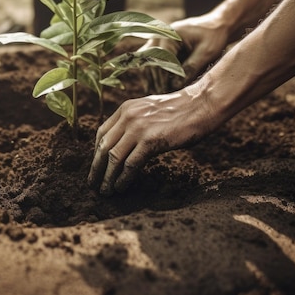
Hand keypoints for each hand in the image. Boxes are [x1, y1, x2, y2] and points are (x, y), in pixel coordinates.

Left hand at [87, 86, 213, 195]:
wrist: (201, 105)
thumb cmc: (180, 110)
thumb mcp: (149, 110)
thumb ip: (135, 121)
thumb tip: (125, 141)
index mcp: (126, 109)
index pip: (101, 132)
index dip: (96, 151)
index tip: (96, 164)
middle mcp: (128, 117)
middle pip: (103, 146)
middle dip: (96, 167)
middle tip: (92, 182)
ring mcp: (138, 128)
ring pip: (113, 157)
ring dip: (107, 176)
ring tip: (105, 190)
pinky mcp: (151, 141)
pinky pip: (131, 164)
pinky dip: (123, 178)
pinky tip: (120, 186)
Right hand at [141, 14, 230, 92]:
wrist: (217, 24)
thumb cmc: (214, 36)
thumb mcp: (207, 52)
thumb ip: (191, 67)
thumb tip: (175, 85)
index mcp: (169, 34)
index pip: (158, 59)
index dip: (161, 77)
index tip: (166, 91)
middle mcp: (159, 36)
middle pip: (147, 61)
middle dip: (154, 79)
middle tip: (161, 94)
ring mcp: (157, 41)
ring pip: (146, 62)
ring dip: (151, 77)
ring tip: (159, 93)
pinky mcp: (159, 47)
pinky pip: (150, 62)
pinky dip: (154, 74)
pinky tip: (160, 87)